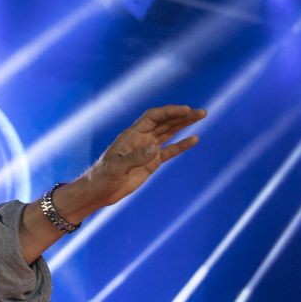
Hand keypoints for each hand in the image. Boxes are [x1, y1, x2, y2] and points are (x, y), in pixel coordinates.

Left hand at [62, 105, 205, 217]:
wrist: (99, 191)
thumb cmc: (102, 177)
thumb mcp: (116, 168)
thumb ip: (135, 158)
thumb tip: (154, 148)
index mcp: (132, 135)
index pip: (153, 117)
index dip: (169, 112)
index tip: (185, 110)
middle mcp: (142, 138)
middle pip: (165, 122)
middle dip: (182, 116)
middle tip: (201, 112)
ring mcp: (148, 150)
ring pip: (169, 132)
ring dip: (184, 125)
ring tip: (200, 117)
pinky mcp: (152, 162)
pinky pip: (170, 151)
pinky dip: (182, 145)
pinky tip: (194, 139)